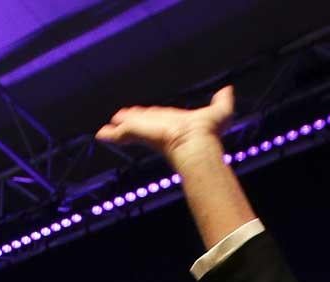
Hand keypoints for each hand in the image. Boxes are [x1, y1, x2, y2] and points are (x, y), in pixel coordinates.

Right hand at [96, 85, 234, 163]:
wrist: (196, 145)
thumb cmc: (208, 133)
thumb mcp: (220, 112)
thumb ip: (222, 100)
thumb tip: (228, 89)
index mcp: (174, 122)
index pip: (158, 117)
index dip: (149, 116)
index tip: (141, 115)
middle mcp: (159, 127)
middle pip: (141, 122)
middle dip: (130, 120)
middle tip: (118, 119)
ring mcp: (149, 131)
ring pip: (129, 129)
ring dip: (117, 129)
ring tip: (104, 131)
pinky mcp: (140, 132)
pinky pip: (122, 132)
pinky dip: (111, 134)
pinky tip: (101, 134)